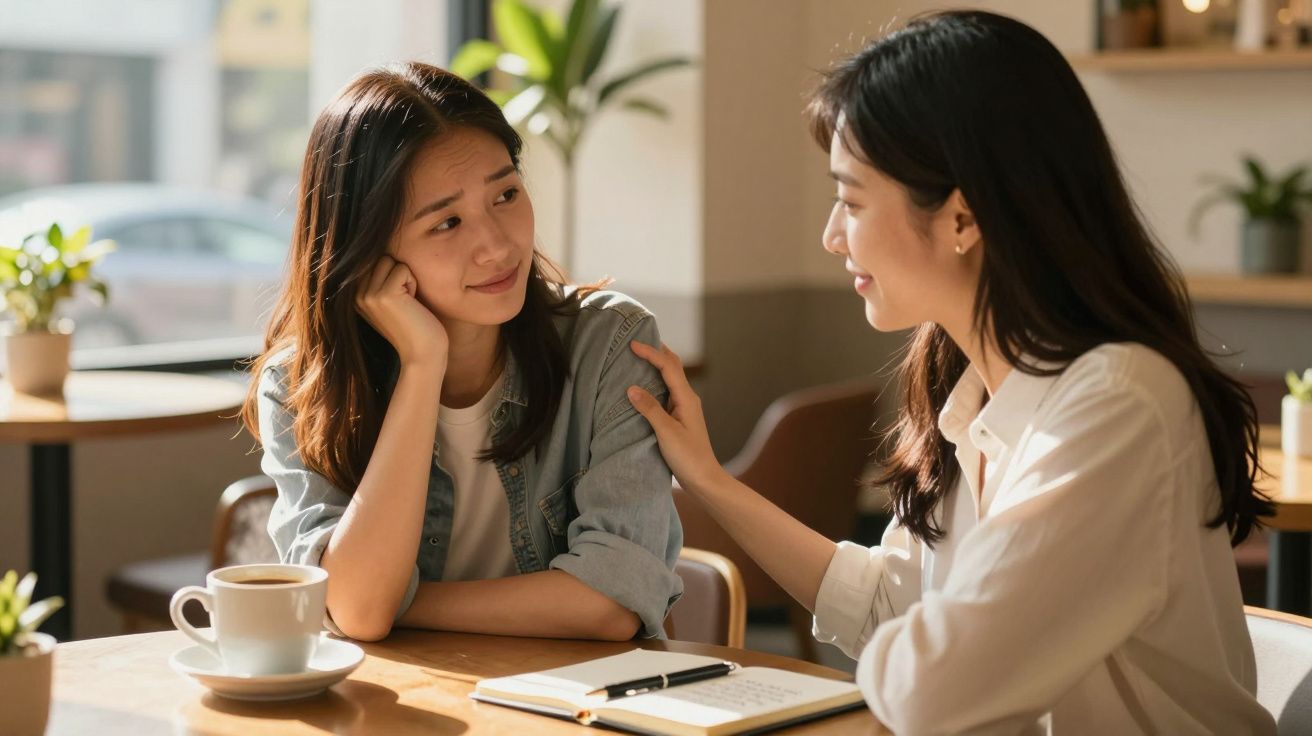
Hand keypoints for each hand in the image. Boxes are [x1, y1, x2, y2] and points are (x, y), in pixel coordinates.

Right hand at [355, 255, 447, 367]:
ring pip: (391, 260)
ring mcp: (367, 295)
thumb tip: (378, 246)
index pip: (372, 260)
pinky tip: (413, 304)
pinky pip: (403, 269)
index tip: (399, 299)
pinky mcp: (383, 295)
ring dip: (406, 277)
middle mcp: (356, 294)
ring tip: (408, 301)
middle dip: (399, 273)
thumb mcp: (391, 301)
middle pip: (381, 257)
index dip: (392, 274)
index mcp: (354, 296)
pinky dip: (414, 283)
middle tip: (405, 300)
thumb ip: (379, 279)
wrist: (423, 354)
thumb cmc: (414, 326)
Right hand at [627, 341, 727, 494]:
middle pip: (673, 366)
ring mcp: (684, 407)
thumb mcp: (666, 432)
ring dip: (655, 365)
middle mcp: (687, 398)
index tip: (632, 344)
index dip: (651, 352)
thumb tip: (631, 388)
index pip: (668, 366)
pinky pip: (665, 392)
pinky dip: (654, 383)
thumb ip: (650, 408)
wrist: (704, 479)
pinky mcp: (679, 417)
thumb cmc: (688, 457)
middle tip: (637, 342)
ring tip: (637, 357)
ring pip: (669, 378)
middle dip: (657, 352)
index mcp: (687, 398)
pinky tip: (642, 386)